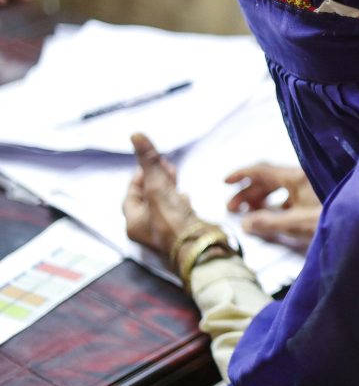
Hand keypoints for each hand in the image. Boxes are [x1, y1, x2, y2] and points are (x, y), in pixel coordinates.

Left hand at [123, 132, 199, 256]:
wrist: (200, 250)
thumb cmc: (175, 224)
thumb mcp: (158, 188)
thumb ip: (149, 162)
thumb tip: (136, 135)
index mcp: (134, 222)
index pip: (131, 194)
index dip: (139, 176)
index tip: (149, 163)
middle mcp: (147, 229)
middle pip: (147, 199)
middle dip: (155, 179)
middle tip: (164, 165)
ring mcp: (166, 232)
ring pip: (162, 205)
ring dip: (168, 189)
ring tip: (175, 176)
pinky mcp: (183, 232)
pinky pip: (177, 213)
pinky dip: (179, 201)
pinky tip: (186, 197)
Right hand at [226, 164, 319, 244]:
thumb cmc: (330, 220)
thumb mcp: (296, 223)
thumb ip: (269, 223)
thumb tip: (245, 223)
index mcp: (296, 176)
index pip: (261, 170)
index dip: (241, 174)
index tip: (226, 182)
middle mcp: (302, 176)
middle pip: (268, 179)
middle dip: (247, 192)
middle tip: (232, 208)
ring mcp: (310, 185)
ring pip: (279, 186)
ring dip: (261, 197)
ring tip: (249, 212)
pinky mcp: (316, 195)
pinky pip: (290, 194)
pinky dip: (276, 202)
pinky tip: (273, 214)